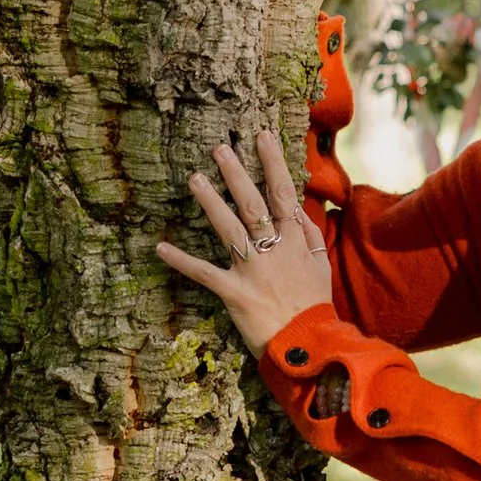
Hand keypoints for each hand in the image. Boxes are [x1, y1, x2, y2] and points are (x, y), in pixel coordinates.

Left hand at [157, 130, 334, 349]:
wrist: (309, 343)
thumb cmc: (313, 305)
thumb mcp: (320, 267)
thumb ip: (309, 237)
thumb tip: (299, 210)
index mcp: (294, 241)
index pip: (283, 194)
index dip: (273, 164)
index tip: (262, 137)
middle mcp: (273, 250)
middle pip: (253, 204)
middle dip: (237, 174)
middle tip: (220, 148)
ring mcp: (253, 270)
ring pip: (230, 229)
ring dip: (211, 203)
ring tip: (194, 178)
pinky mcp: (235, 292)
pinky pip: (204, 273)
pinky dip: (182, 261)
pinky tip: (161, 247)